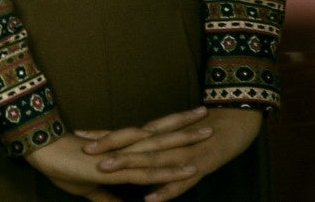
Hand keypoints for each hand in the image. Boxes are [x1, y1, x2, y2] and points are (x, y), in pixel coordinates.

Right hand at [26, 125, 198, 199]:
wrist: (43, 155)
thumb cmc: (62, 167)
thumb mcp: (89, 187)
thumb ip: (108, 196)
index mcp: (121, 146)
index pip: (150, 132)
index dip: (169, 125)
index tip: (187, 117)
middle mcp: (126, 146)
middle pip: (161, 131)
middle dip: (185, 123)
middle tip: (207, 111)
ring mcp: (125, 157)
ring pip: (162, 147)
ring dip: (186, 141)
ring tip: (207, 131)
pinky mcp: (120, 170)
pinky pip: (152, 172)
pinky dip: (172, 171)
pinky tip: (189, 169)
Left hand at [80, 106, 261, 201]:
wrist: (235, 121)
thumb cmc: (202, 132)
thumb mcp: (172, 139)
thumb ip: (152, 147)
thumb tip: (130, 156)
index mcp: (158, 135)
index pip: (126, 133)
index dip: (103, 134)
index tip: (78, 135)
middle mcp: (167, 141)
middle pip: (133, 143)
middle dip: (108, 147)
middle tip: (83, 150)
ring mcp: (183, 153)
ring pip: (152, 160)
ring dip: (128, 165)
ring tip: (105, 169)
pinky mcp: (202, 165)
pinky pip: (181, 182)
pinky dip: (166, 190)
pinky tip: (150, 199)